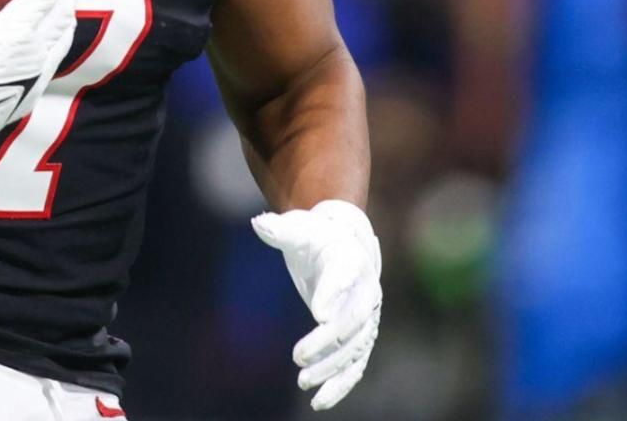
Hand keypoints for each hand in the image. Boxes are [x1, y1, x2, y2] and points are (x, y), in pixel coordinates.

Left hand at [251, 199, 381, 410]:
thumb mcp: (300, 229)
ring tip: (302, 382)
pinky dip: (340, 385)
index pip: (345, 279)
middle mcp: (365, 292)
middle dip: (326, 343)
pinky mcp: (360, 339)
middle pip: (351, 322)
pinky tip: (319, 402)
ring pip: (354, 350)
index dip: (333, 295)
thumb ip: (281, 230)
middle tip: (298, 356)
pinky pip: (354, 366)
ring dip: (331, 369)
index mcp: (351, 262)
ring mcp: (366, 319)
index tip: (318, 314)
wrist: (346, 245)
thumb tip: (260, 223)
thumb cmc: (318, 237)